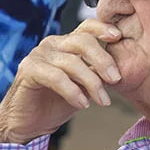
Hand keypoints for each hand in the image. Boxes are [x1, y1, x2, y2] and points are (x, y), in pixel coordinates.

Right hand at [0, 20, 124, 144]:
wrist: (29, 123)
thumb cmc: (56, 103)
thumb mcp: (83, 86)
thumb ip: (97, 74)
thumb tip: (120, 72)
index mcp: (66, 44)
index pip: (86, 27)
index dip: (103, 28)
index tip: (118, 37)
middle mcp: (52, 44)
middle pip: (82, 41)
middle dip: (103, 60)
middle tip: (115, 80)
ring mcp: (39, 55)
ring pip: (72, 62)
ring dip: (92, 83)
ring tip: (103, 101)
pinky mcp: (28, 70)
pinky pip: (56, 77)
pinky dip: (73, 91)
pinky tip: (82, 104)